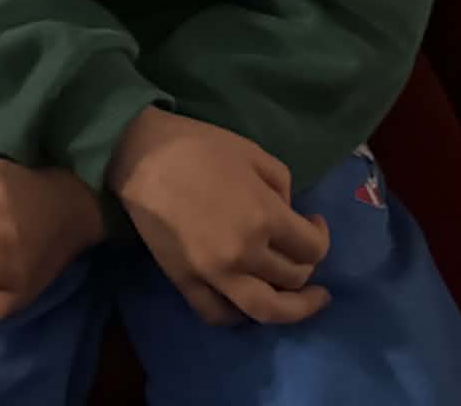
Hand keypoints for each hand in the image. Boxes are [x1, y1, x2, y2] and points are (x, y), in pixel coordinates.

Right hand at [109, 107, 330, 326]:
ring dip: (292, 309)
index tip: (313, 221)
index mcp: (265, 216)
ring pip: (266, 310)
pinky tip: (249, 304)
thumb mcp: (252, 152)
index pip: (313, 247)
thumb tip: (288, 213)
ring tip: (303, 302)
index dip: (321, 234)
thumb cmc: (197, 146)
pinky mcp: (185, 281)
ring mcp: (214, 273)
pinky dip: (239, 316)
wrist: (139, 155)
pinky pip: (218, 314)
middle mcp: (245, 253)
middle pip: (294, 277)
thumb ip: (282, 185)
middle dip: (307, 262)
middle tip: (302, 248)